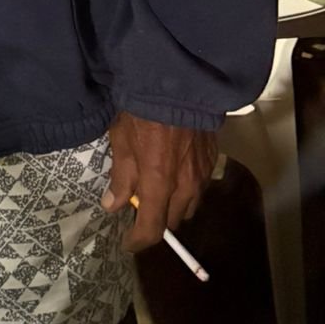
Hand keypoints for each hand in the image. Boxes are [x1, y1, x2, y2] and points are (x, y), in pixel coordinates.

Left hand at [103, 112, 216, 251]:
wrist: (177, 81)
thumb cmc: (142, 109)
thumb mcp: (121, 140)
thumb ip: (121, 177)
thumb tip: (113, 205)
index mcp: (160, 183)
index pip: (153, 228)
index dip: (139, 240)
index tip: (128, 242)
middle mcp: (186, 186)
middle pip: (173, 221)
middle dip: (156, 221)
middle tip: (140, 207)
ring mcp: (202, 174)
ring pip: (189, 206)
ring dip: (173, 206)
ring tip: (158, 189)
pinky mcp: (212, 160)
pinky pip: (200, 187)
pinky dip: (186, 188)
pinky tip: (174, 172)